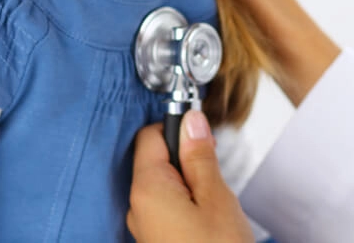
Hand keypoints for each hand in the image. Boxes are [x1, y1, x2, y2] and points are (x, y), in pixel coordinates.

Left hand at [127, 111, 253, 242]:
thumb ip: (200, 156)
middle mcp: (138, 207)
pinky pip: (166, 208)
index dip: (178, 128)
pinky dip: (185, 203)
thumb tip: (192, 122)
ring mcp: (144, 226)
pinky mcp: (155, 239)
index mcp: (149, 189)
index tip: (204, 134)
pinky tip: (206, 218)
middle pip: (156, 160)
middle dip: (187, 158)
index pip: (150, 135)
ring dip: (188, 183)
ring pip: (164, 186)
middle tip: (214, 173)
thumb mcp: (216, 197)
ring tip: (214, 201)